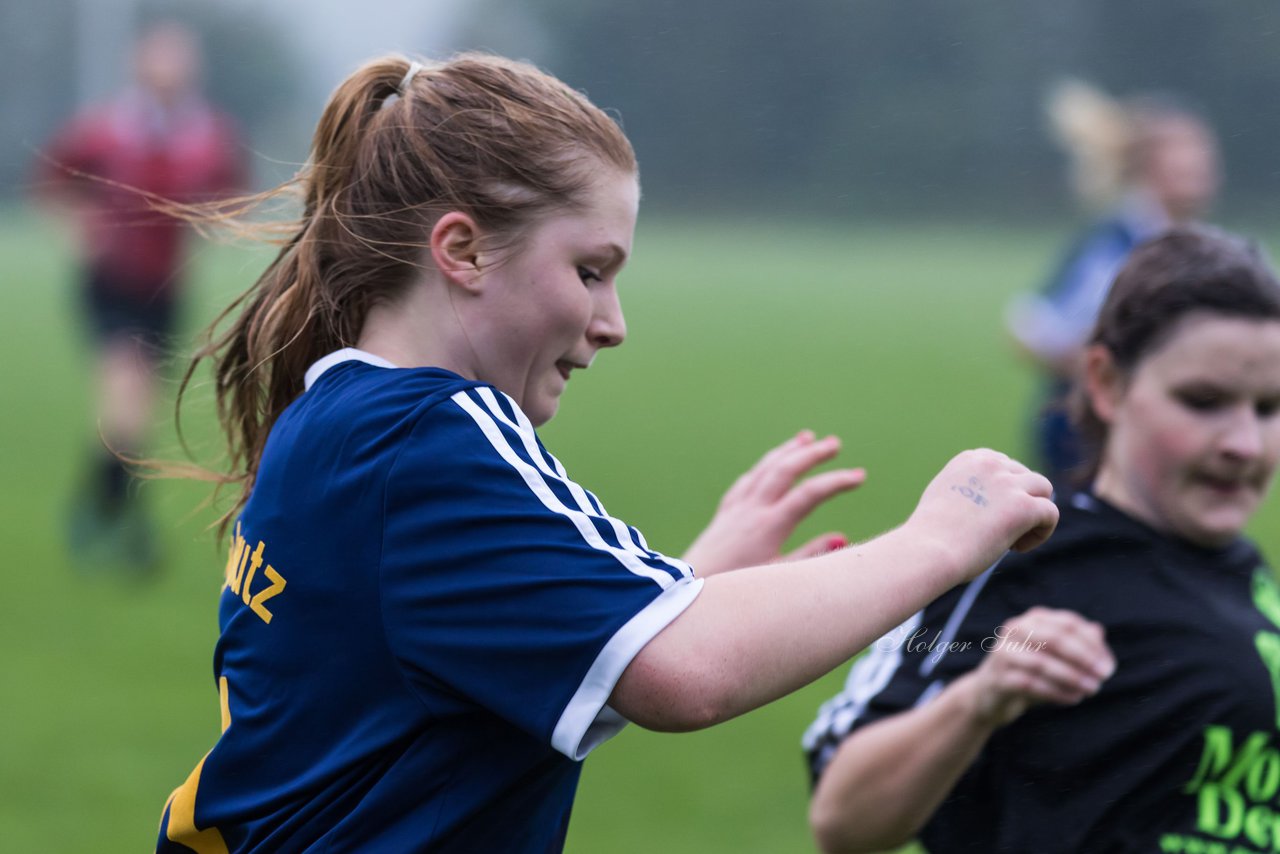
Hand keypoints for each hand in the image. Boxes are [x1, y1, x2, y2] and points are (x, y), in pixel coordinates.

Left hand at [683, 431, 865, 575]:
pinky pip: (747, 480)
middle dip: (812, 454)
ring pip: (764, 469)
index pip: (809, 494)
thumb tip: (842, 538)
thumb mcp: (777, 576)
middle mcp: (752, 510)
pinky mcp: (725, 512)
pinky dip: (764, 467)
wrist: (691, 588)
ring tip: (807, 438)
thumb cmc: (737, 587)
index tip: (860, 476)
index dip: (836, 482)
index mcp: (769, 526)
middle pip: (785, 470)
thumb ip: (810, 556)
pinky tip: (771, 465)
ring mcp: (736, 507)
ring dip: (787, 451)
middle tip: (836, 444)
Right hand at [907, 449, 1057, 582]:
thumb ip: (968, 491)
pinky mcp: (1023, 506)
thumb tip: (991, 504)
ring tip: (1016, 537)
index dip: (1003, 491)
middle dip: (1020, 500)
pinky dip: (1040, 532)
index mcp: (969, 460)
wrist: (928, 550)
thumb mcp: (945, 498)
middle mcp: (990, 464)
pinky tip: (1018, 548)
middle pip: (1025, 475)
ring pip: (1043, 488)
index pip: (1003, 464)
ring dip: (1035, 511)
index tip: (989, 515)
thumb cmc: (930, 536)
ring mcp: (1008, 483)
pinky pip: (1050, 513)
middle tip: (1001, 530)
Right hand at [959, 607, 1114, 727]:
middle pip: (1054, 638)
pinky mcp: (997, 678)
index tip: (1109, 665)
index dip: (1091, 644)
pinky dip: (1055, 692)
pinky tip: (1073, 699)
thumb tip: (1098, 631)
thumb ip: (1076, 642)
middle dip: (1083, 658)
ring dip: (1072, 677)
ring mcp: (1003, 653)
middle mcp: (1015, 630)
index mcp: (1032, 620)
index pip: (1067, 623)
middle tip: (1104, 676)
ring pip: (1042, 662)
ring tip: (1092, 690)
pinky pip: (1030, 684)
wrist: (989, 695)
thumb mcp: (1054, 656)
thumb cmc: (1030, 672)